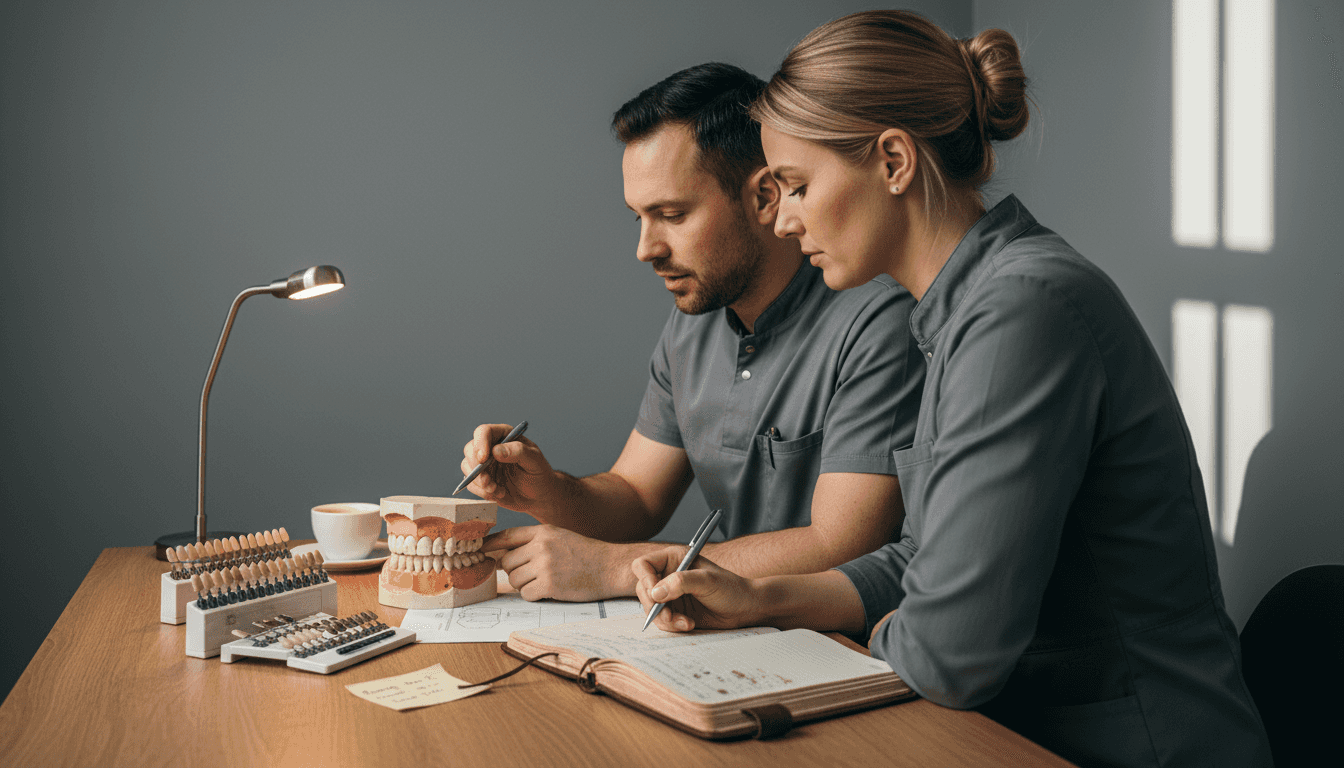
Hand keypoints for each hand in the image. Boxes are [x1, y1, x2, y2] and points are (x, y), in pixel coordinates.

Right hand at [461, 423, 559, 511]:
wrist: (538, 496)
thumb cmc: (539, 474)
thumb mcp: (535, 461)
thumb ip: (519, 452)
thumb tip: (496, 450)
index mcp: (504, 436)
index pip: (484, 432)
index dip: (480, 444)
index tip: (483, 459)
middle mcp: (491, 447)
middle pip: (470, 449)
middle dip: (477, 467)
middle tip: (489, 481)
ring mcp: (484, 464)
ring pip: (467, 466)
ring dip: (479, 481)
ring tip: (496, 489)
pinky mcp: (481, 479)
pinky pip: (470, 484)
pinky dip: (482, 491)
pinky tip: (498, 493)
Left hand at [485, 525, 640, 601]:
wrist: (610, 566)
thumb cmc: (585, 554)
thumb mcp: (559, 537)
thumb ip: (532, 543)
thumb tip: (501, 558)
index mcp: (542, 532)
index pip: (506, 536)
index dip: (489, 545)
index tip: (480, 552)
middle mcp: (541, 546)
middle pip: (506, 562)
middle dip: (514, 571)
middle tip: (531, 574)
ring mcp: (545, 565)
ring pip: (514, 580)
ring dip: (524, 584)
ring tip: (544, 581)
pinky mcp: (550, 585)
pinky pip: (526, 594)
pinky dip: (534, 595)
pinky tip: (550, 589)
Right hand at [632, 548, 764, 631]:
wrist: (745, 609)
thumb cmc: (731, 588)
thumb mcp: (707, 581)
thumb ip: (681, 582)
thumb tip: (655, 592)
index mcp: (674, 560)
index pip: (643, 565)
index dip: (645, 579)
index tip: (655, 594)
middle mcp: (668, 576)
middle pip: (644, 590)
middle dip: (654, 606)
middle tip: (669, 615)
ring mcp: (671, 595)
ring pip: (650, 608)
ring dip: (664, 619)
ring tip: (685, 622)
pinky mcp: (675, 611)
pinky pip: (662, 621)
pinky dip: (672, 626)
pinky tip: (689, 624)